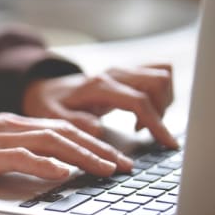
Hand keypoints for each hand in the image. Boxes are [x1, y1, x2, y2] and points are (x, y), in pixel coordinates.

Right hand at [0, 114, 133, 188]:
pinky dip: (46, 164)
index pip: (61, 130)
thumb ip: (9, 156)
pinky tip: (65, 173)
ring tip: (107, 170)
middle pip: (65, 133)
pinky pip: (21, 156)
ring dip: (84, 156)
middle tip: (125, 167)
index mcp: (9, 125)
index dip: (92, 143)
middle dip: (100, 149)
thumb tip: (41, 172)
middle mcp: (8, 126)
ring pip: (52, 142)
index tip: (115, 158)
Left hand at [22, 64, 176, 147]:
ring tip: (142, 124)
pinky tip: (143, 113)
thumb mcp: (53, 118)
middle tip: (146, 133)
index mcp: (99, 86)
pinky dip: (160, 94)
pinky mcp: (128, 73)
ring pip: (162, 74)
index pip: (138, 100)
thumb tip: (98, 130)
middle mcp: (114, 74)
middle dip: (162, 110)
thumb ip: (75, 123)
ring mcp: (123, 71)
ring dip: (163, 101)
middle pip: (158, 80)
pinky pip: (158, 73)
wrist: (47, 90)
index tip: (167, 143)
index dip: (156, 122)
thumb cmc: (51, 105)